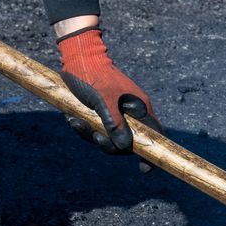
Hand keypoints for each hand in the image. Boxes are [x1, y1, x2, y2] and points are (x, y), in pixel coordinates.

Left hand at [57, 27, 159, 153]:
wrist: (76, 57)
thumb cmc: (94, 75)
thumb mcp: (103, 101)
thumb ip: (115, 123)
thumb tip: (125, 147)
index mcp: (138, 108)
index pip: (153, 134)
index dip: (151, 153)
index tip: (144, 169)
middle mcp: (129, 113)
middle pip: (127, 142)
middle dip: (109, 144)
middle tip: (95, 137)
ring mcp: (115, 113)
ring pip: (108, 136)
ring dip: (90, 134)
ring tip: (75, 122)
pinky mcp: (101, 112)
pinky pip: (95, 128)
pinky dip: (83, 127)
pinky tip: (71, 119)